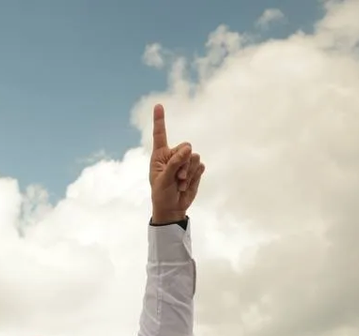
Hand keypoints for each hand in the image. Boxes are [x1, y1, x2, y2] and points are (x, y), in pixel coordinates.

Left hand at [149, 104, 203, 222]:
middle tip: (178, 177)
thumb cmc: (162, 194)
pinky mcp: (195, 169)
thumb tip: (188, 149)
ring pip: (195, 156)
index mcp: (160, 155)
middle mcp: (173, 155)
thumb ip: (174, 163)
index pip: (160, 134)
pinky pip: (200, 166)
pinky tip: (187, 184)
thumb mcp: (163, 179)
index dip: (159, 120)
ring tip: (180, 183)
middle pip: (186, 146)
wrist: (172, 208)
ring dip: (189, 172)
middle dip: (184, 162)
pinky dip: (195, 176)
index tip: (158, 105)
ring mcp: (185, 162)